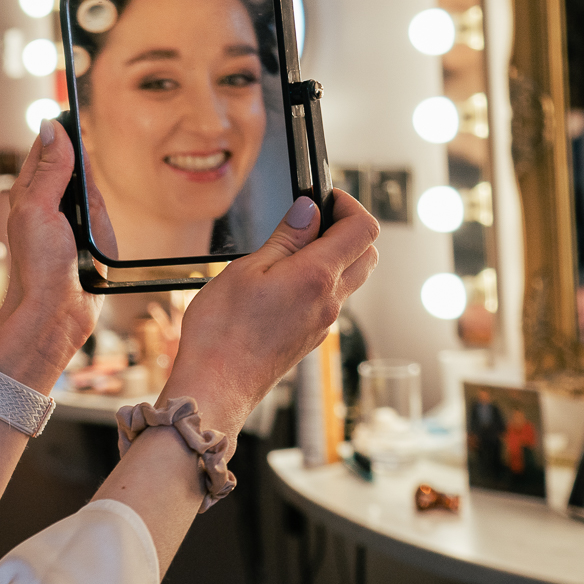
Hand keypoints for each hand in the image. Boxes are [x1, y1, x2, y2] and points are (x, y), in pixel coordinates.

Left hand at [0, 120, 100, 387]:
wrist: (55, 316)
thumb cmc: (38, 267)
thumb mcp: (40, 210)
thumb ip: (50, 170)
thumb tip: (53, 128)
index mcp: (29, 194)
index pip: (45, 148)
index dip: (58, 127)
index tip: (70, 101)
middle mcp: (49, 205)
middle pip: (73, 166)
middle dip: (82, 153)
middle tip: (86, 130)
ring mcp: (71, 223)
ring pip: (90, 189)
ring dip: (93, 184)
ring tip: (88, 183)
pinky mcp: (92, 241)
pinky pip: (103, 215)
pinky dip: (104, 210)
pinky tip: (101, 214)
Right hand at [163, 191, 379, 432]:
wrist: (217, 385)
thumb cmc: (222, 331)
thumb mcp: (247, 269)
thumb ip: (285, 238)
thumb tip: (309, 210)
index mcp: (317, 277)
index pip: (362, 229)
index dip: (348, 204)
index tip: (325, 197)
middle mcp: (330, 301)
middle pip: (366, 254)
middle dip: (348, 228)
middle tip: (312, 219)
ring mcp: (323, 322)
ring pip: (349, 278)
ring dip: (334, 255)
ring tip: (292, 248)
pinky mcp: (311, 337)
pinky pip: (329, 300)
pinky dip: (319, 280)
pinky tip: (283, 280)